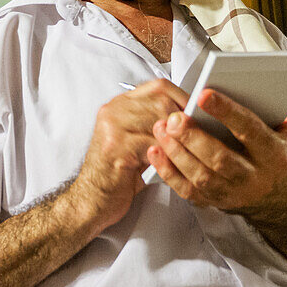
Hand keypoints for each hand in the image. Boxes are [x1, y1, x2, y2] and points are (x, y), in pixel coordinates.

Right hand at [68, 79, 186, 229]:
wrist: (91, 199)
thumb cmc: (118, 174)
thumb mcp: (137, 142)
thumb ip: (156, 125)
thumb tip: (190, 118)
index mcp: (120, 104)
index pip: (158, 86)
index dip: (182, 97)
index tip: (195, 111)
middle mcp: (114, 110)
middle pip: (161, 101)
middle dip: (181, 120)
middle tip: (193, 136)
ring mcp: (112, 127)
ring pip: (159, 122)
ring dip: (175, 140)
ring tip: (181, 153)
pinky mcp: (115, 147)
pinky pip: (152, 145)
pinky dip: (166, 156)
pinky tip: (167, 165)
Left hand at [147, 64, 286, 211]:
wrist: (280, 200)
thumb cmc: (282, 154)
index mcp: (274, 154)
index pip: (249, 131)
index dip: (227, 112)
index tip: (204, 94)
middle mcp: (254, 177)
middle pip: (220, 159)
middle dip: (194, 138)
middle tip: (174, 117)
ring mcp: (232, 193)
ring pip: (201, 177)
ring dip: (177, 153)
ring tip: (161, 128)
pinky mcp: (214, 202)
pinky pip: (188, 191)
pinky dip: (168, 172)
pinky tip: (155, 151)